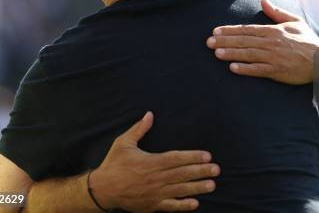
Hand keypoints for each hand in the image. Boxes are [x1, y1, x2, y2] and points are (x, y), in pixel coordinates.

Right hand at [90, 112, 219, 212]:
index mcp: (151, 162)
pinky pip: (170, 206)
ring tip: (211, 185)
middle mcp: (156, 178)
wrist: (102, 189)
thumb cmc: (113, 164)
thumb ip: (139, 129)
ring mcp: (154, 193)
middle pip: (183, 174)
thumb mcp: (123, 143)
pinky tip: (195, 204)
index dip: (193, 157)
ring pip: (180, 190)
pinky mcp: (151, 205)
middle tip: (216, 170)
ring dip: (197, 188)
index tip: (207, 156)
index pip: (177, 159)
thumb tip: (149, 114)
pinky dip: (183, 206)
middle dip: (201, 171)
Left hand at [207, 0, 318, 84]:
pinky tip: (233, 68)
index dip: (230, 30)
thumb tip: (262, 0)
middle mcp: (271, 43)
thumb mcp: (294, 21)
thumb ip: (276, 12)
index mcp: (274, 31)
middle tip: (208, 42)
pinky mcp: (277, 71)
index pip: (247, 29)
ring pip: (248, 54)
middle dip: (224, 41)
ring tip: (216, 53)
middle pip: (244, 41)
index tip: (215, 30)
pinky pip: (258, 69)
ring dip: (230, 53)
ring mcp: (274, 57)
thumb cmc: (308, 40)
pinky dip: (245, 68)